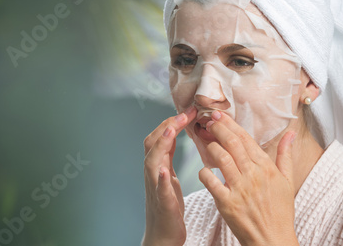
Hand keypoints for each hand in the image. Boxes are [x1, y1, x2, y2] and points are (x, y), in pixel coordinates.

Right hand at [142, 106, 196, 245]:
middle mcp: (153, 173)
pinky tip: (165, 172)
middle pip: (152, 143)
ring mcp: (155, 188)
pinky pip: (159, 190)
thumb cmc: (168, 205)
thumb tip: (174, 130)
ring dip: (161, 145)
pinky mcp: (162, 204)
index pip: (162, 136)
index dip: (173, 121)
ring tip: (171, 130)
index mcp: (158, 165)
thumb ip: (169, 154)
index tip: (190, 109)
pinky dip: (160, 180)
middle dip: (167, 125)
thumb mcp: (168, 175)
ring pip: (151, 161)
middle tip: (185, 113)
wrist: (162, 235)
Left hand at [198, 111, 298, 245]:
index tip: (220, 115)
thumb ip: (285, 154)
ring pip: (221, 158)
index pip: (245, 138)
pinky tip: (204, 170)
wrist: (273, 240)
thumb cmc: (281, 210)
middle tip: (209, 121)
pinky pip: (211, 182)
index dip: (231, 124)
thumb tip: (291, 133)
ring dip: (211, 147)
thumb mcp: (288, 181)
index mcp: (266, 167)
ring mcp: (240, 189)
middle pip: (232, 143)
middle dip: (218, 128)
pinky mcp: (227, 204)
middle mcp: (253, 175)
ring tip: (207, 143)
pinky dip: (204, 173)